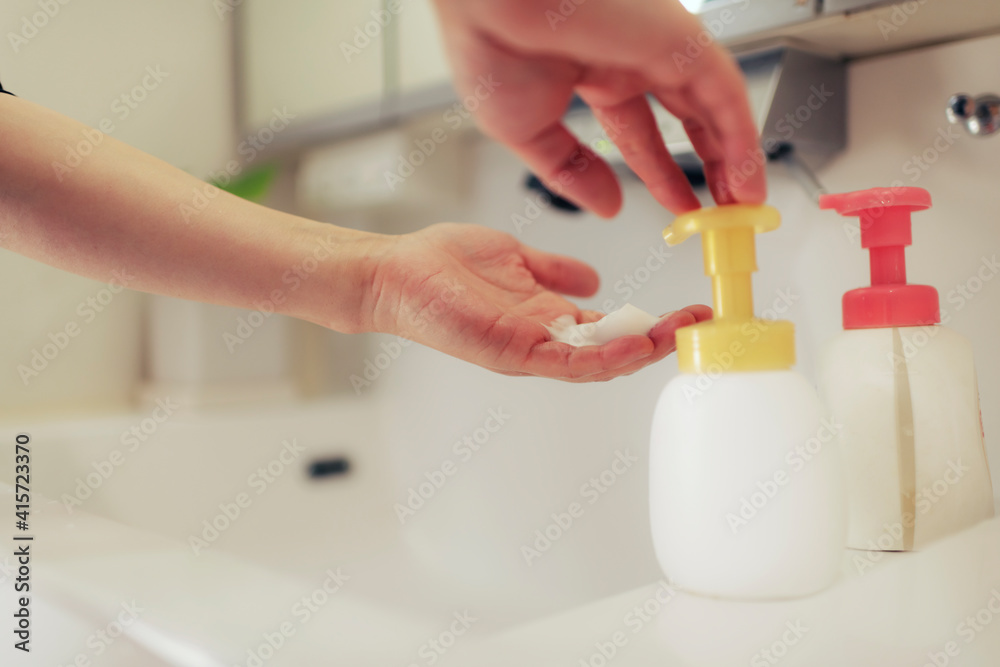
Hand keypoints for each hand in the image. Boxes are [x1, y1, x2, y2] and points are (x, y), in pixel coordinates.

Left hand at [369, 223, 710, 380]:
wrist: (398, 271)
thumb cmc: (445, 266)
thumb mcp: (518, 259)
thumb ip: (556, 271)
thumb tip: (592, 279)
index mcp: (549, 318)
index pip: (612, 328)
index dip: (652, 322)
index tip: (689, 309)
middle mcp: (546, 340)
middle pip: (614, 351)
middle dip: (660, 340)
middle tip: (701, 324)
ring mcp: (531, 351)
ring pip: (598, 364)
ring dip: (642, 352)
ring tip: (679, 335)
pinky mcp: (513, 353)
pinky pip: (567, 363)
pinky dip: (603, 358)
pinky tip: (633, 346)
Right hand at [432, 0, 764, 216]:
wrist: (488, 0)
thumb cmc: (489, 45)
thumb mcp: (528, 134)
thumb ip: (571, 172)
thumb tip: (606, 204)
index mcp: (593, 74)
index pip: (641, 133)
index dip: (662, 174)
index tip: (682, 208)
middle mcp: (631, 58)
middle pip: (687, 119)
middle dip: (709, 166)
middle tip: (725, 210)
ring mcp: (659, 48)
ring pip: (714, 107)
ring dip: (735, 158)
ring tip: (746, 205)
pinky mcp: (681, 40)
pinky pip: (724, 93)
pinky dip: (742, 137)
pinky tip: (747, 178)